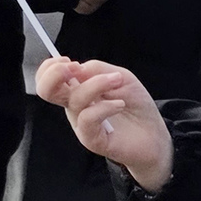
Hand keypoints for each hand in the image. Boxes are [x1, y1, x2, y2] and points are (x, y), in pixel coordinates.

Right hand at [34, 57, 173, 190]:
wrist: (154, 134)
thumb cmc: (136, 106)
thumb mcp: (120, 77)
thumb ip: (97, 69)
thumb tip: (77, 68)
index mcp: (77, 90)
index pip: (48, 78)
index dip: (51, 66)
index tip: (69, 61)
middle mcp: (75, 107)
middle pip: (46, 91)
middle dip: (54, 73)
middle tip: (73, 68)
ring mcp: (82, 124)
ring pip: (74, 100)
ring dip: (97, 84)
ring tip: (117, 82)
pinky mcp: (92, 139)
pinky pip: (88, 119)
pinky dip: (104, 106)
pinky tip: (119, 104)